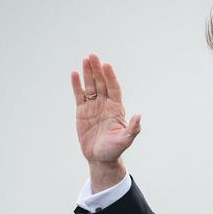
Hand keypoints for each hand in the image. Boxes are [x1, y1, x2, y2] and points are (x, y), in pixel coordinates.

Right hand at [71, 54, 141, 190]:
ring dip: (88, 73)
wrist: (100, 157)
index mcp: (116, 109)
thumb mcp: (125, 140)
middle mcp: (105, 104)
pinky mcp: (82, 111)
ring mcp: (93, 107)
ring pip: (91, 86)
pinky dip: (77, 85)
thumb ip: (133, 129)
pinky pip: (79, 95)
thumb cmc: (114, 149)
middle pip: (102, 83)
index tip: (106, 65)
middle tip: (93, 56)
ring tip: (85, 59)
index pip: (113, 88)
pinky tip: (74, 74)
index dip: (110, 77)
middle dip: (97, 70)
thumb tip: (139, 116)